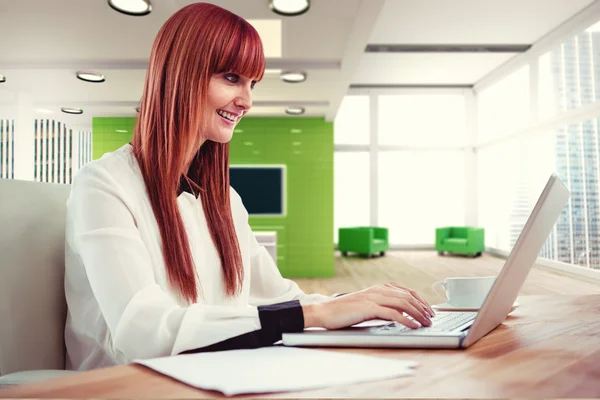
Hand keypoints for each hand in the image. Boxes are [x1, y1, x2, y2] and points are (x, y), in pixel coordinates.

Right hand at [303, 283, 434, 329]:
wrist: (324, 312)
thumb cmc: (343, 311)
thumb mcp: (366, 306)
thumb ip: (381, 307)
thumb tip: (399, 314)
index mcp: (378, 288)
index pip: (406, 291)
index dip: (420, 300)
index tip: (429, 310)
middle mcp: (377, 290)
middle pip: (407, 297)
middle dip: (423, 308)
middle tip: (431, 318)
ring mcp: (373, 298)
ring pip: (403, 303)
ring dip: (418, 314)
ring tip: (426, 323)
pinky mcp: (368, 308)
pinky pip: (392, 313)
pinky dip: (406, 320)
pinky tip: (413, 326)